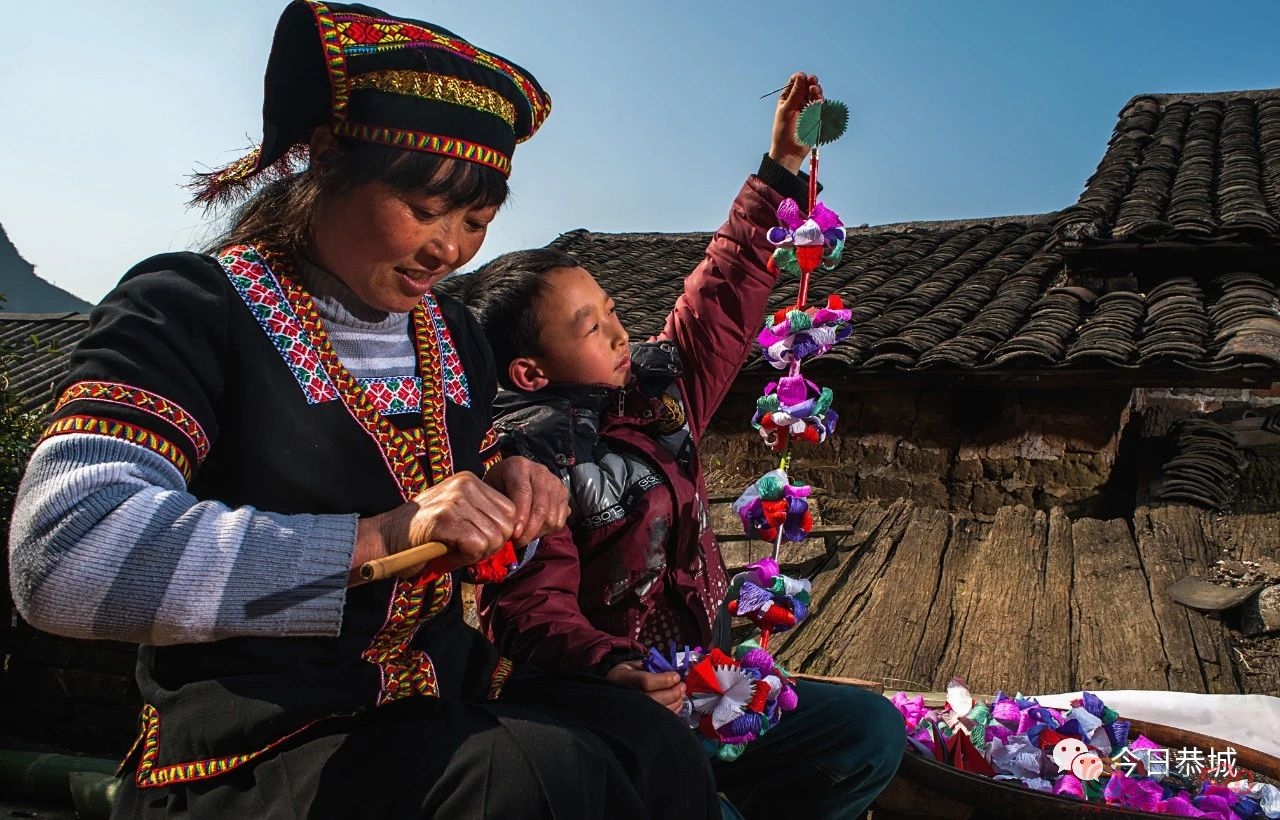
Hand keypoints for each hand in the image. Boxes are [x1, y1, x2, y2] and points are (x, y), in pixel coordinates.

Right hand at [351, 471, 517, 581]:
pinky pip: (477, 545)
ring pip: (494, 537)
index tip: (476, 540)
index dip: (498, 533)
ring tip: (453, 548)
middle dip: (491, 545)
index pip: (511, 511)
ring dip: (477, 553)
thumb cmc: (425, 533)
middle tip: (465, 549)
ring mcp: (454, 500)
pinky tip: (447, 551)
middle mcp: (465, 485)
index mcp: (471, 481)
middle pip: (507, 525)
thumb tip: (515, 536)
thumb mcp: (458, 515)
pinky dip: (465, 557)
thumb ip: (485, 520)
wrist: (385, 537)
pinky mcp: (444, 518)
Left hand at [482, 455, 569, 546]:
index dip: (521, 516)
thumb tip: (506, 529)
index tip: (514, 534)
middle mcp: (540, 471)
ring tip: (524, 535)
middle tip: (517, 542)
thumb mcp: (491, 489)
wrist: (513, 474)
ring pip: (551, 517)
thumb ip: (497, 505)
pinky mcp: (564, 493)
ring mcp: (554, 482)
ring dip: (538, 532)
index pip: (523, 493)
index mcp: (519, 466)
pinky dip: (548, 530)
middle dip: (530, 530)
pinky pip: (560, 520)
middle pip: (540, 508)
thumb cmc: (499, 484)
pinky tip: (535, 529)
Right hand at [606, 660, 685, 714]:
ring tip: (681, 694)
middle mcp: (625, 697)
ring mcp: (631, 712)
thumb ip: (648, 666)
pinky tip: (676, 704)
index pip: (646, 682)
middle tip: (682, 686)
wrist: (610, 691)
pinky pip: (659, 720)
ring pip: (658, 711)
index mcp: (622, 679)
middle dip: (673, 693)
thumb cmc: (625, 676)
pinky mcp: (639, 723)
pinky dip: (672, 712)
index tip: (676, 676)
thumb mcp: (632, 665)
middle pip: (654, 699)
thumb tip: (670, 671)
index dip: (664, 680)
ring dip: (675, 702)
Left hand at [769, 72, 823, 173]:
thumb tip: (801, 76)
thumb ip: (795, 93)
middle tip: (812, 81)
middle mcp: (799, 101)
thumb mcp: (787, 110)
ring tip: (815, 90)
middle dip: (811, 82)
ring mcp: (808, 108)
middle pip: (808, 86)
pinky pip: (821, 105)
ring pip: (816, 94)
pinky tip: (819, 101)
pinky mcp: (816, 116)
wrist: (790, 151)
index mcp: (788, 98)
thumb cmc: (783, 131)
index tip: (803, 77)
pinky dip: (821, 101)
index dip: (800, 78)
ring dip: (816, 90)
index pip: (796, 82)